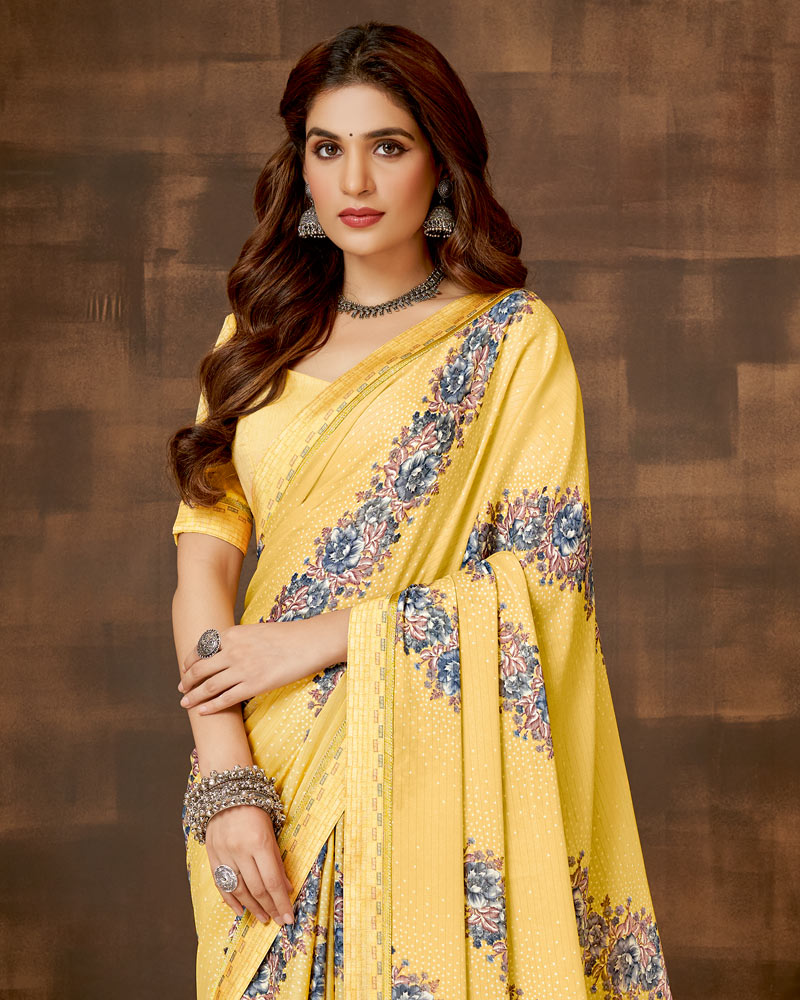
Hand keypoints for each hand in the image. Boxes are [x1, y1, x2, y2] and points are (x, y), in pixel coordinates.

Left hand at [179, 610, 350, 713]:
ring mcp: (242, 669)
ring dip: (194, 696)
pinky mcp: (254, 685)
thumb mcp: (255, 630)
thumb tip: (226, 650)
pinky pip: (226, 699)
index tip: (185, 669)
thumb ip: (238, 640)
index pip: (201, 649)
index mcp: (232, 635)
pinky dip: (210, 706)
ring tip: (185, 703)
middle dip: (187, 681)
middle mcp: (232, 651)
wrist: (308, 642)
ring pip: (209, 686)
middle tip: (181, 689)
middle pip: (200, 669)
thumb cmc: (286, 636)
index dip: (189, 661)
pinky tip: (202, 711)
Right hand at [205, 804, 294, 925]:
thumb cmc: (255, 811)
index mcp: (259, 842)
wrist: (227, 794)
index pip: (272, 881)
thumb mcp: (272, 832)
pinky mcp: (212, 857)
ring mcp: (224, 855)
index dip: (282, 902)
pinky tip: (240, 911)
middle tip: (279, 920)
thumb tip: (287, 888)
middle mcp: (240, 850)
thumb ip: (278, 861)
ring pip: (239, 890)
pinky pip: (221, 885)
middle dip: (270, 908)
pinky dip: (231, 901)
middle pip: (257, 888)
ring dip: (253, 908)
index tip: (289, 917)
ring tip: (263, 917)